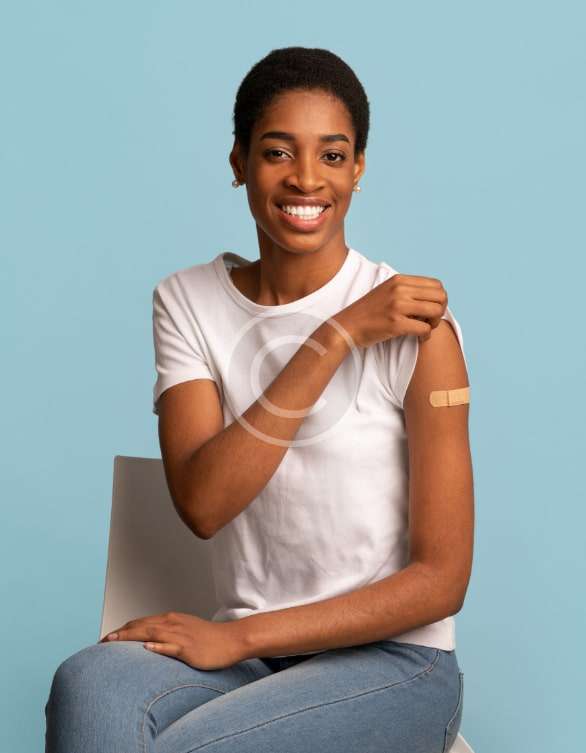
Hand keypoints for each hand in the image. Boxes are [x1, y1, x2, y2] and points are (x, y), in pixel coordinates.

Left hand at [98, 611, 246, 669]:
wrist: (231, 640)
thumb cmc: (208, 639)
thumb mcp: (184, 632)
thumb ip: (166, 635)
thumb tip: (148, 642)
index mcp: (171, 620)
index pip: (141, 622)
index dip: (122, 630)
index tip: (107, 639)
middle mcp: (173, 624)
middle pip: (141, 625)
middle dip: (120, 633)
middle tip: (101, 642)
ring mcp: (180, 635)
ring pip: (151, 633)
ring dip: (130, 637)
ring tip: (113, 642)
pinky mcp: (188, 648)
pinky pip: (171, 646)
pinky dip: (158, 646)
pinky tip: (147, 648)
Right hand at [332, 273, 446, 348]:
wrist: (348, 326)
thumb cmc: (369, 312)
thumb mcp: (387, 291)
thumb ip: (407, 290)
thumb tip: (433, 296)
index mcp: (399, 280)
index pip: (436, 284)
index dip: (439, 299)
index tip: (429, 310)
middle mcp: (400, 289)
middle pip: (441, 296)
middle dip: (440, 310)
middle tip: (430, 320)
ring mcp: (397, 306)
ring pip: (436, 311)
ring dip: (435, 323)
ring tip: (425, 328)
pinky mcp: (395, 324)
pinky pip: (425, 328)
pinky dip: (426, 335)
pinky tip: (419, 338)